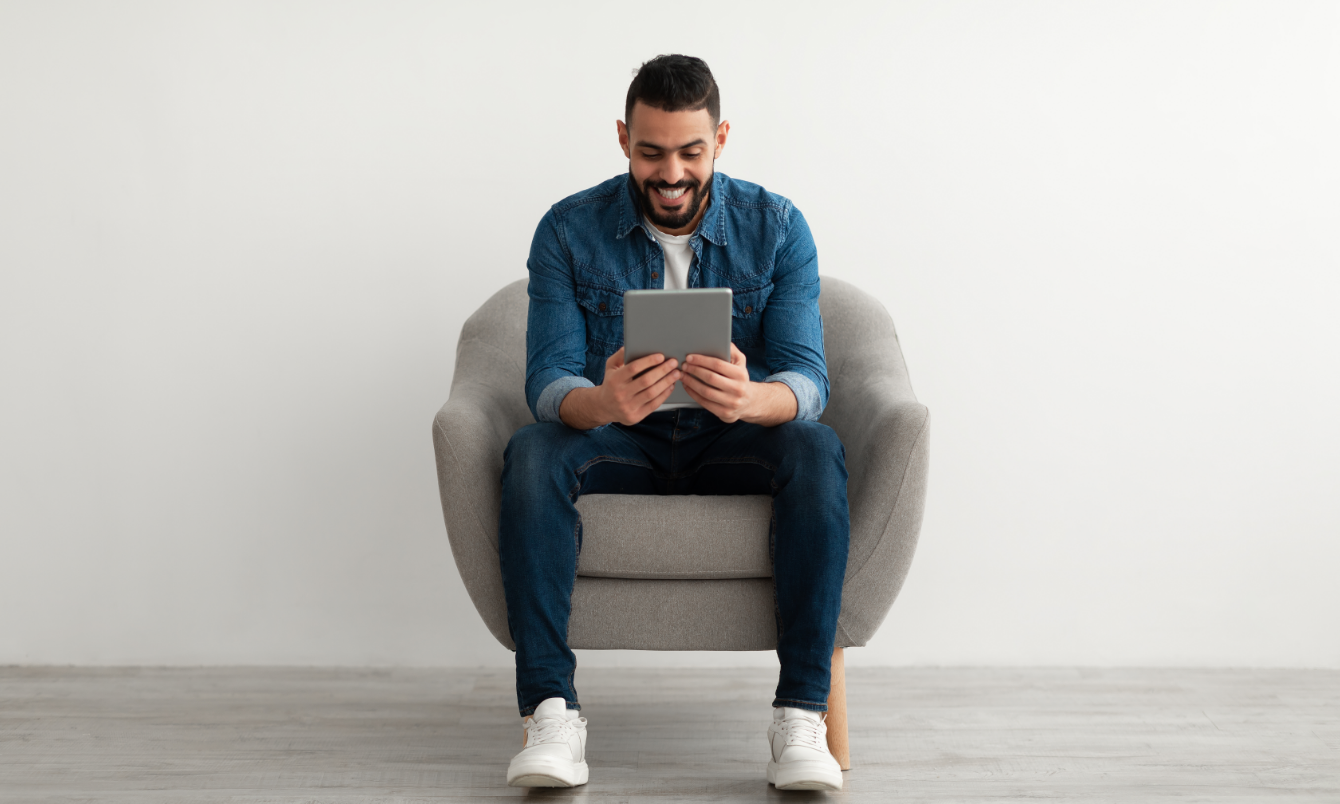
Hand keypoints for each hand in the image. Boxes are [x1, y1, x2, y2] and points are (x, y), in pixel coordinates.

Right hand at [597, 348, 679, 425]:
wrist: (604, 407)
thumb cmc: (611, 383)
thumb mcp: (610, 367)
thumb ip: (620, 355)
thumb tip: (630, 345)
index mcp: (614, 380)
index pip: (633, 368)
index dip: (648, 361)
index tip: (661, 356)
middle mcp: (620, 394)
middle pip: (646, 381)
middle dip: (662, 370)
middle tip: (673, 363)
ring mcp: (628, 407)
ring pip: (652, 393)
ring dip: (666, 382)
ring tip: (675, 373)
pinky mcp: (636, 416)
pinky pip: (654, 404)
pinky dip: (664, 394)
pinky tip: (670, 386)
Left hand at [681, 344, 799, 425]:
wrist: (749, 401)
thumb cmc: (740, 378)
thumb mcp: (740, 363)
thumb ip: (732, 351)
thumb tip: (722, 341)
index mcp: (741, 374)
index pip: (718, 365)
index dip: (701, 360)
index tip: (690, 357)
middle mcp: (738, 389)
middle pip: (710, 378)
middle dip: (694, 370)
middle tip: (684, 365)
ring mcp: (732, 403)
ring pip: (705, 391)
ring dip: (691, 382)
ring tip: (683, 375)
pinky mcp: (725, 413)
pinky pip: (705, 403)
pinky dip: (693, 393)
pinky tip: (687, 386)